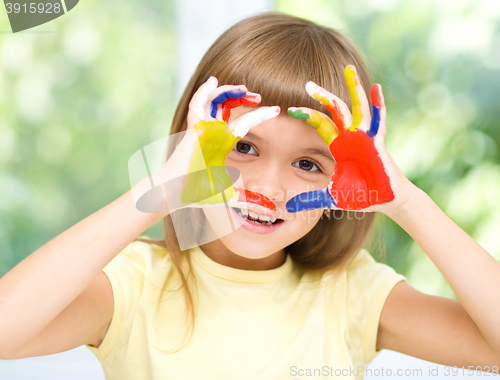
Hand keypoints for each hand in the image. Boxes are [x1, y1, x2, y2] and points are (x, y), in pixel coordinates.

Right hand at [138, 76, 279, 214]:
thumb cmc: (196, 194)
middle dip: (242, 96)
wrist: (175, 195)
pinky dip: (204, 92)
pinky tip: (213, 82)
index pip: (243, 122)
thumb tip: (271, 212)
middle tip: (258, 95)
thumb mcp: (230, 196)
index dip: (258, 115)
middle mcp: (213, 133)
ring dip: (227, 91)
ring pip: (213, 101)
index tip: (276, 109)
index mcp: (222, 144)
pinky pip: (197, 105)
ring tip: (244, 88)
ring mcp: (202, 129)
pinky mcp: (192, 129)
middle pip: (227, 105)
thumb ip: (250, 201)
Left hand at [286, 65, 412, 213]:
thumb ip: (311, 199)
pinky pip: (378, 121)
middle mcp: (351, 136)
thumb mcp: (330, 197)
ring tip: (348, 69)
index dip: (308, 115)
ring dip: (353, 88)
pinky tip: (376, 88)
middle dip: (323, 96)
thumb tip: (289, 208)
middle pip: (335, 110)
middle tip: (308, 84)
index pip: (321, 124)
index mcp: (339, 145)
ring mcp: (365, 137)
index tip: (291, 109)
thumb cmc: (361, 195)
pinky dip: (378, 105)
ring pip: (357, 108)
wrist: (385, 200)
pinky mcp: (377, 142)